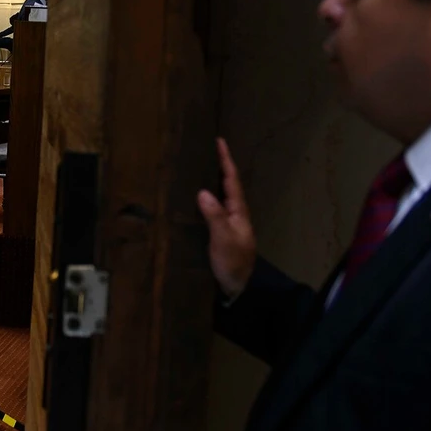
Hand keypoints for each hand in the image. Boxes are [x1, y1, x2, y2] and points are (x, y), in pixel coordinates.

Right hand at [197, 138, 256, 299]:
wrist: (238, 290)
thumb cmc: (234, 264)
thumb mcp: (224, 240)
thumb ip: (215, 216)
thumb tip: (202, 191)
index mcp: (238, 212)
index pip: (231, 180)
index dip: (225, 161)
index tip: (219, 141)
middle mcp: (233, 214)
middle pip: (225, 185)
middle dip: (217, 167)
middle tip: (204, 149)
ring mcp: (226, 225)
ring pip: (218, 196)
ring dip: (209, 181)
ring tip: (195, 167)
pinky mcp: (217, 235)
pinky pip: (210, 209)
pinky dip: (202, 199)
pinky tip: (192, 198)